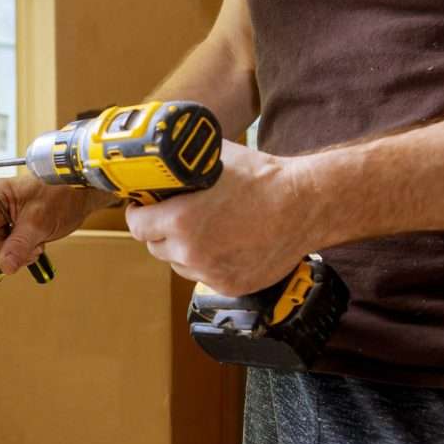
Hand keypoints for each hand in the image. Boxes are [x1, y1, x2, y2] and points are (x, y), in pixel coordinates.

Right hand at [0, 174, 113, 273]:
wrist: (80, 194)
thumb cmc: (62, 193)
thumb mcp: (40, 220)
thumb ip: (19, 244)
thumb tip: (5, 265)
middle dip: (6, 252)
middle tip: (29, 249)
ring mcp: (1, 220)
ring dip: (16, 254)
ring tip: (36, 245)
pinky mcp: (10, 229)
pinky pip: (7, 250)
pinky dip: (22, 254)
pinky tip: (35, 245)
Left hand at [125, 140, 313, 295]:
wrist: (306, 205)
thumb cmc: (264, 180)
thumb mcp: (215, 159)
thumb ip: (182, 164)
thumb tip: (160, 157)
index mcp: (180, 221)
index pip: (137, 226)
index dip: (139, 214)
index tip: (144, 207)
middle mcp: (191, 252)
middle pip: (155, 247)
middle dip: (160, 231)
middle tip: (173, 218)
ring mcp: (211, 273)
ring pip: (179, 264)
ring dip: (183, 250)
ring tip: (204, 230)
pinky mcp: (230, 286)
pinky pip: (204, 276)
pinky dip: (208, 263)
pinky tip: (224, 244)